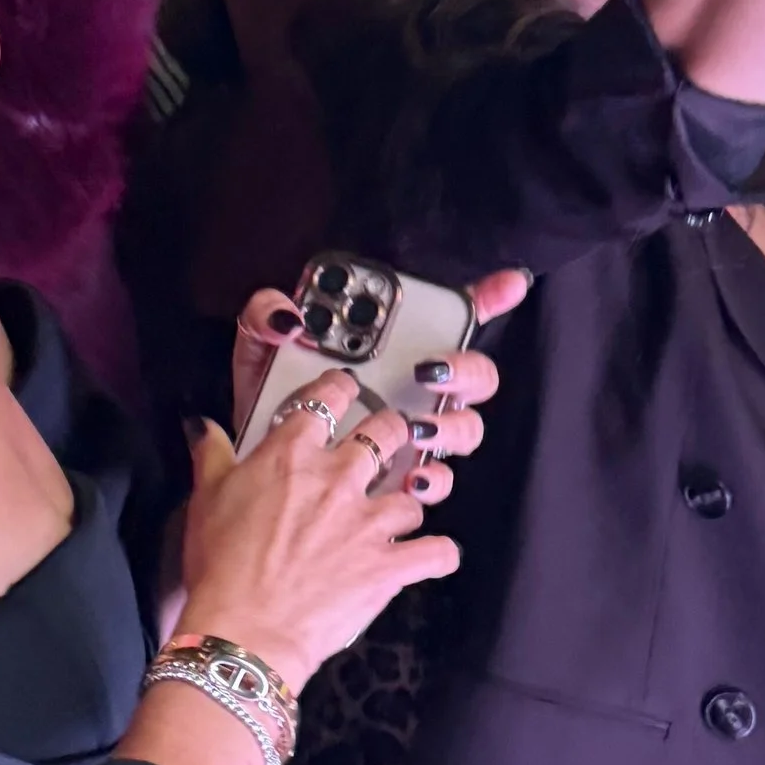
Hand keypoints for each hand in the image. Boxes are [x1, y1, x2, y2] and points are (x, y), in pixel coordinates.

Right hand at [172, 371, 458, 693]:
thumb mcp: (205, 500)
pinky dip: (437, 554)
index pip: (327, 397)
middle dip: (392, 431)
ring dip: (407, 502)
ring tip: (395, 514)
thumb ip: (212, 454)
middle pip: (387, 429)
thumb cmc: (221, 567)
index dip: (341, 388)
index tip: (347, 389)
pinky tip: (429, 556)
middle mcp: (338, 478)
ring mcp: (370, 522)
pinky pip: (438, 552)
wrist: (244, 629)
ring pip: (415, 492)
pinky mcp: (390, 565)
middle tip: (387, 439)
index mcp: (291, 455)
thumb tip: (203, 426)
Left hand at [229, 268, 530, 487]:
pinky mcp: (403, 480)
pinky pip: (437, 481)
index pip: (452, 315)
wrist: (253, 474)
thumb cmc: (264, 404)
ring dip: (449, 425)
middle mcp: (414, 389)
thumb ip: (267, 318)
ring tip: (415, 428)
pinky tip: (409, 478)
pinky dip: (431, 480)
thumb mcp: (260, 351)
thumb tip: (290, 317)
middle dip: (466, 368)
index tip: (510, 283)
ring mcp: (415, 436)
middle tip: (429, 369)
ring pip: (465, 427)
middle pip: (475, 374)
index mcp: (389, 348)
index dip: (489, 297)